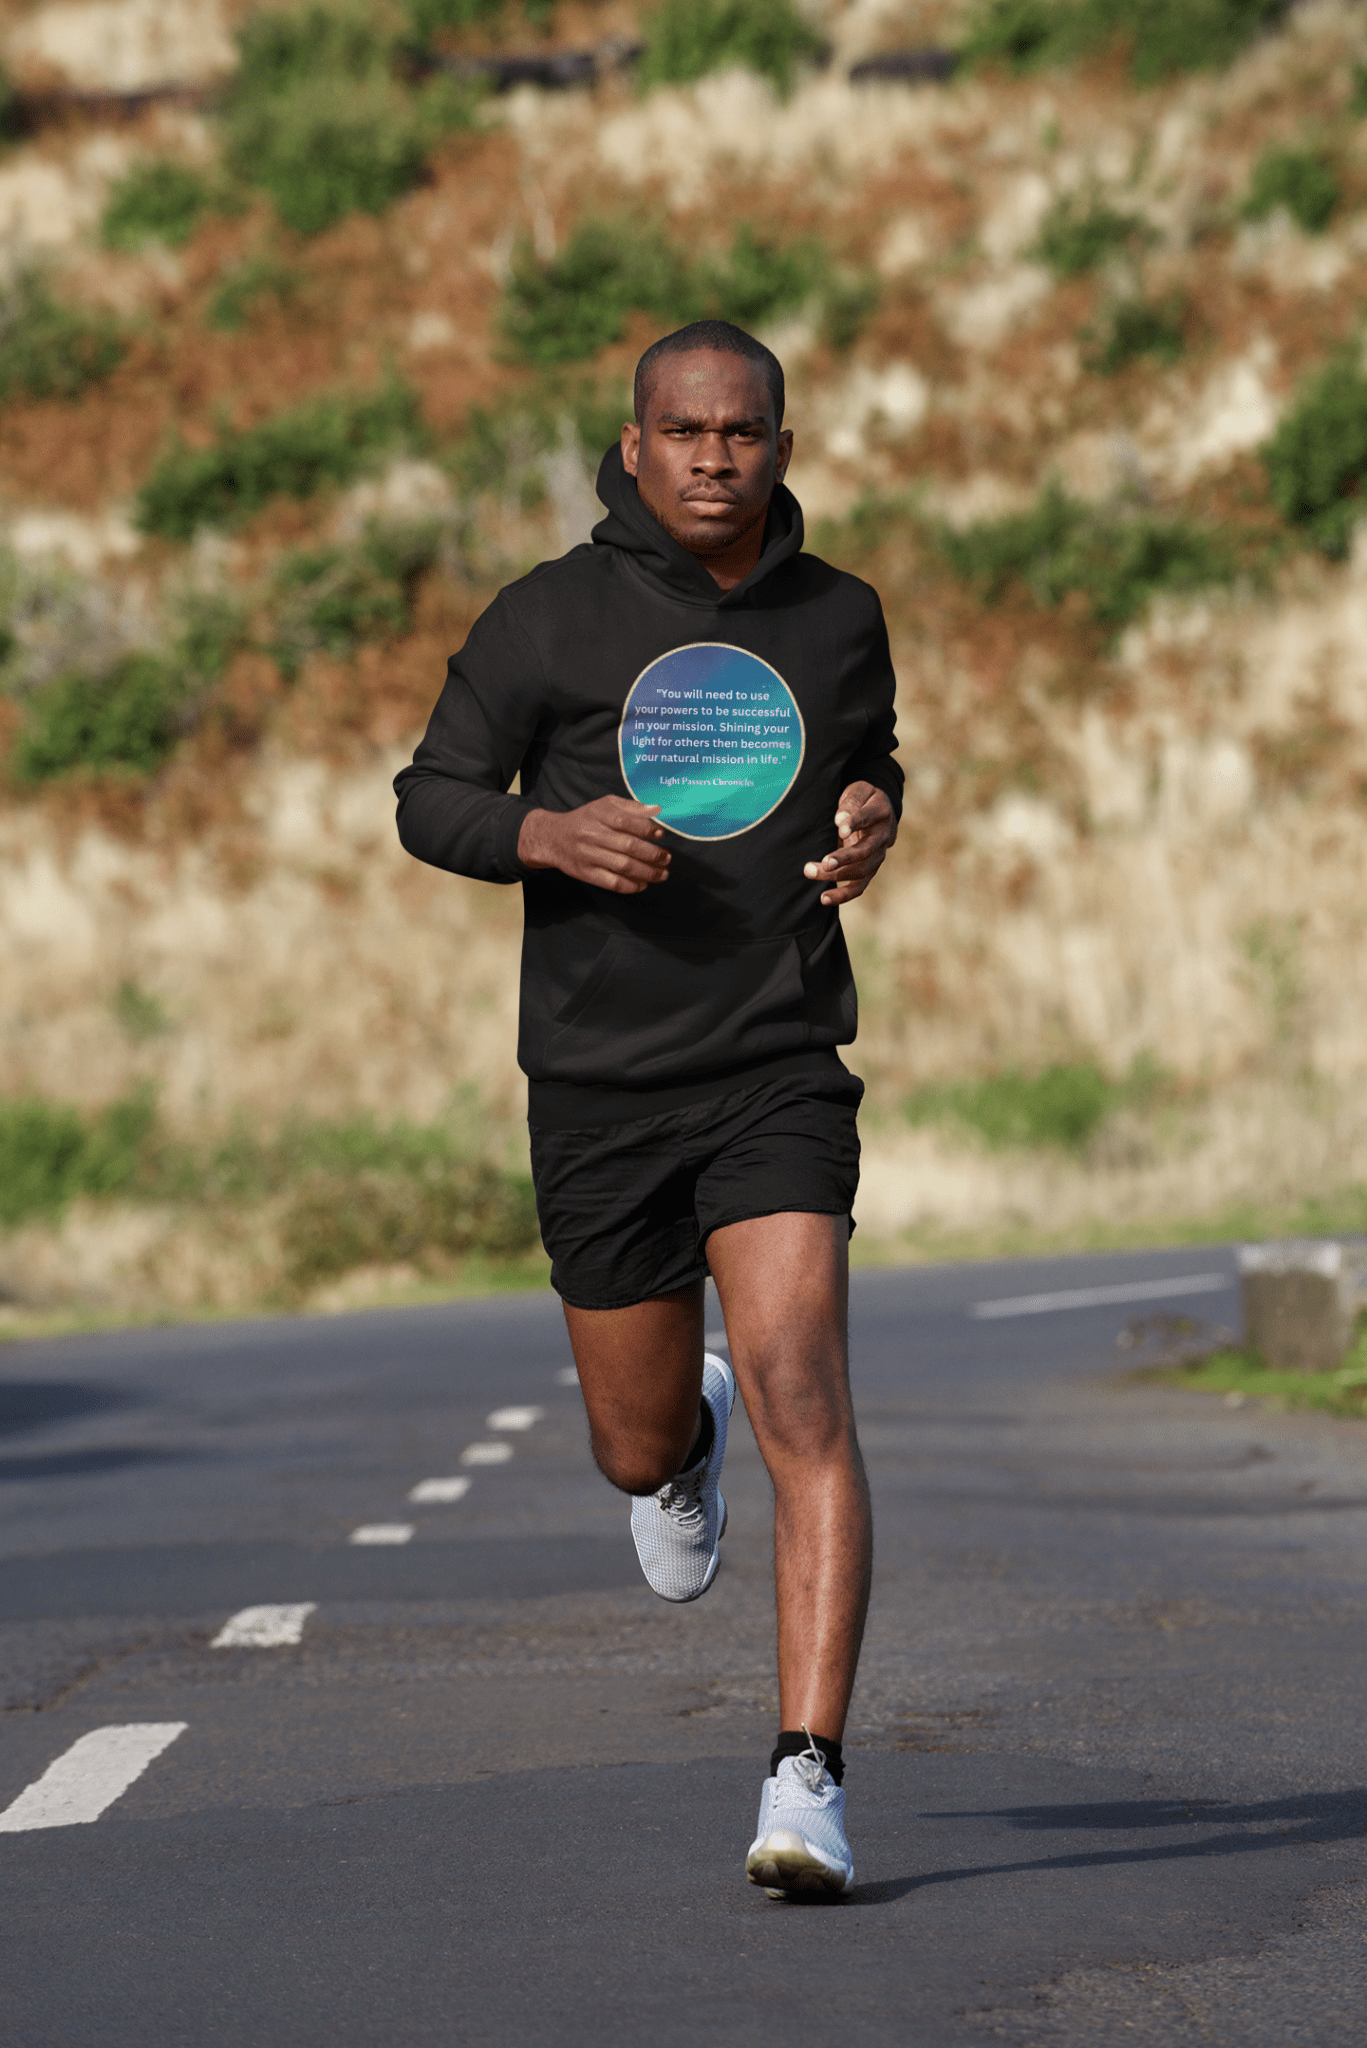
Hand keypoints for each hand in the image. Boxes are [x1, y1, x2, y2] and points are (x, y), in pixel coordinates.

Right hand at [518, 797, 670, 893]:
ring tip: (662, 874)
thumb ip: (631, 807)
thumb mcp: (604, 805)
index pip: (625, 821)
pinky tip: (644, 884)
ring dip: (647, 872)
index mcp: (599, 814)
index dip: (646, 829)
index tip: (660, 834)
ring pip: (623, 867)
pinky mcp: (586, 873)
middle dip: (652, 854)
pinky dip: (631, 886)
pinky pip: (612, 883)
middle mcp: (593, 835)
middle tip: (667, 858)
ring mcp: (589, 856)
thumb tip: (656, 811)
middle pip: (628, 846)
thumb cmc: (585, 819)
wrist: (552, 838)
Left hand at [803, 782, 896, 905]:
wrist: (879, 812)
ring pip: (861, 871)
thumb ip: (851, 802)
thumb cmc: (863, 800)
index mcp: (881, 813)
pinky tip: (824, 898)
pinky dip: (842, 895)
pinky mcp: (869, 870)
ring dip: (836, 875)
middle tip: (823, 861)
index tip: (839, 828)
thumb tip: (840, 819)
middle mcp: (883, 837)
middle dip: (844, 858)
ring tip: (810, 872)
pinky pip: (859, 887)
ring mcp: (878, 856)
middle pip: (866, 851)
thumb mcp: (859, 791)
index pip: (868, 818)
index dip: (855, 823)